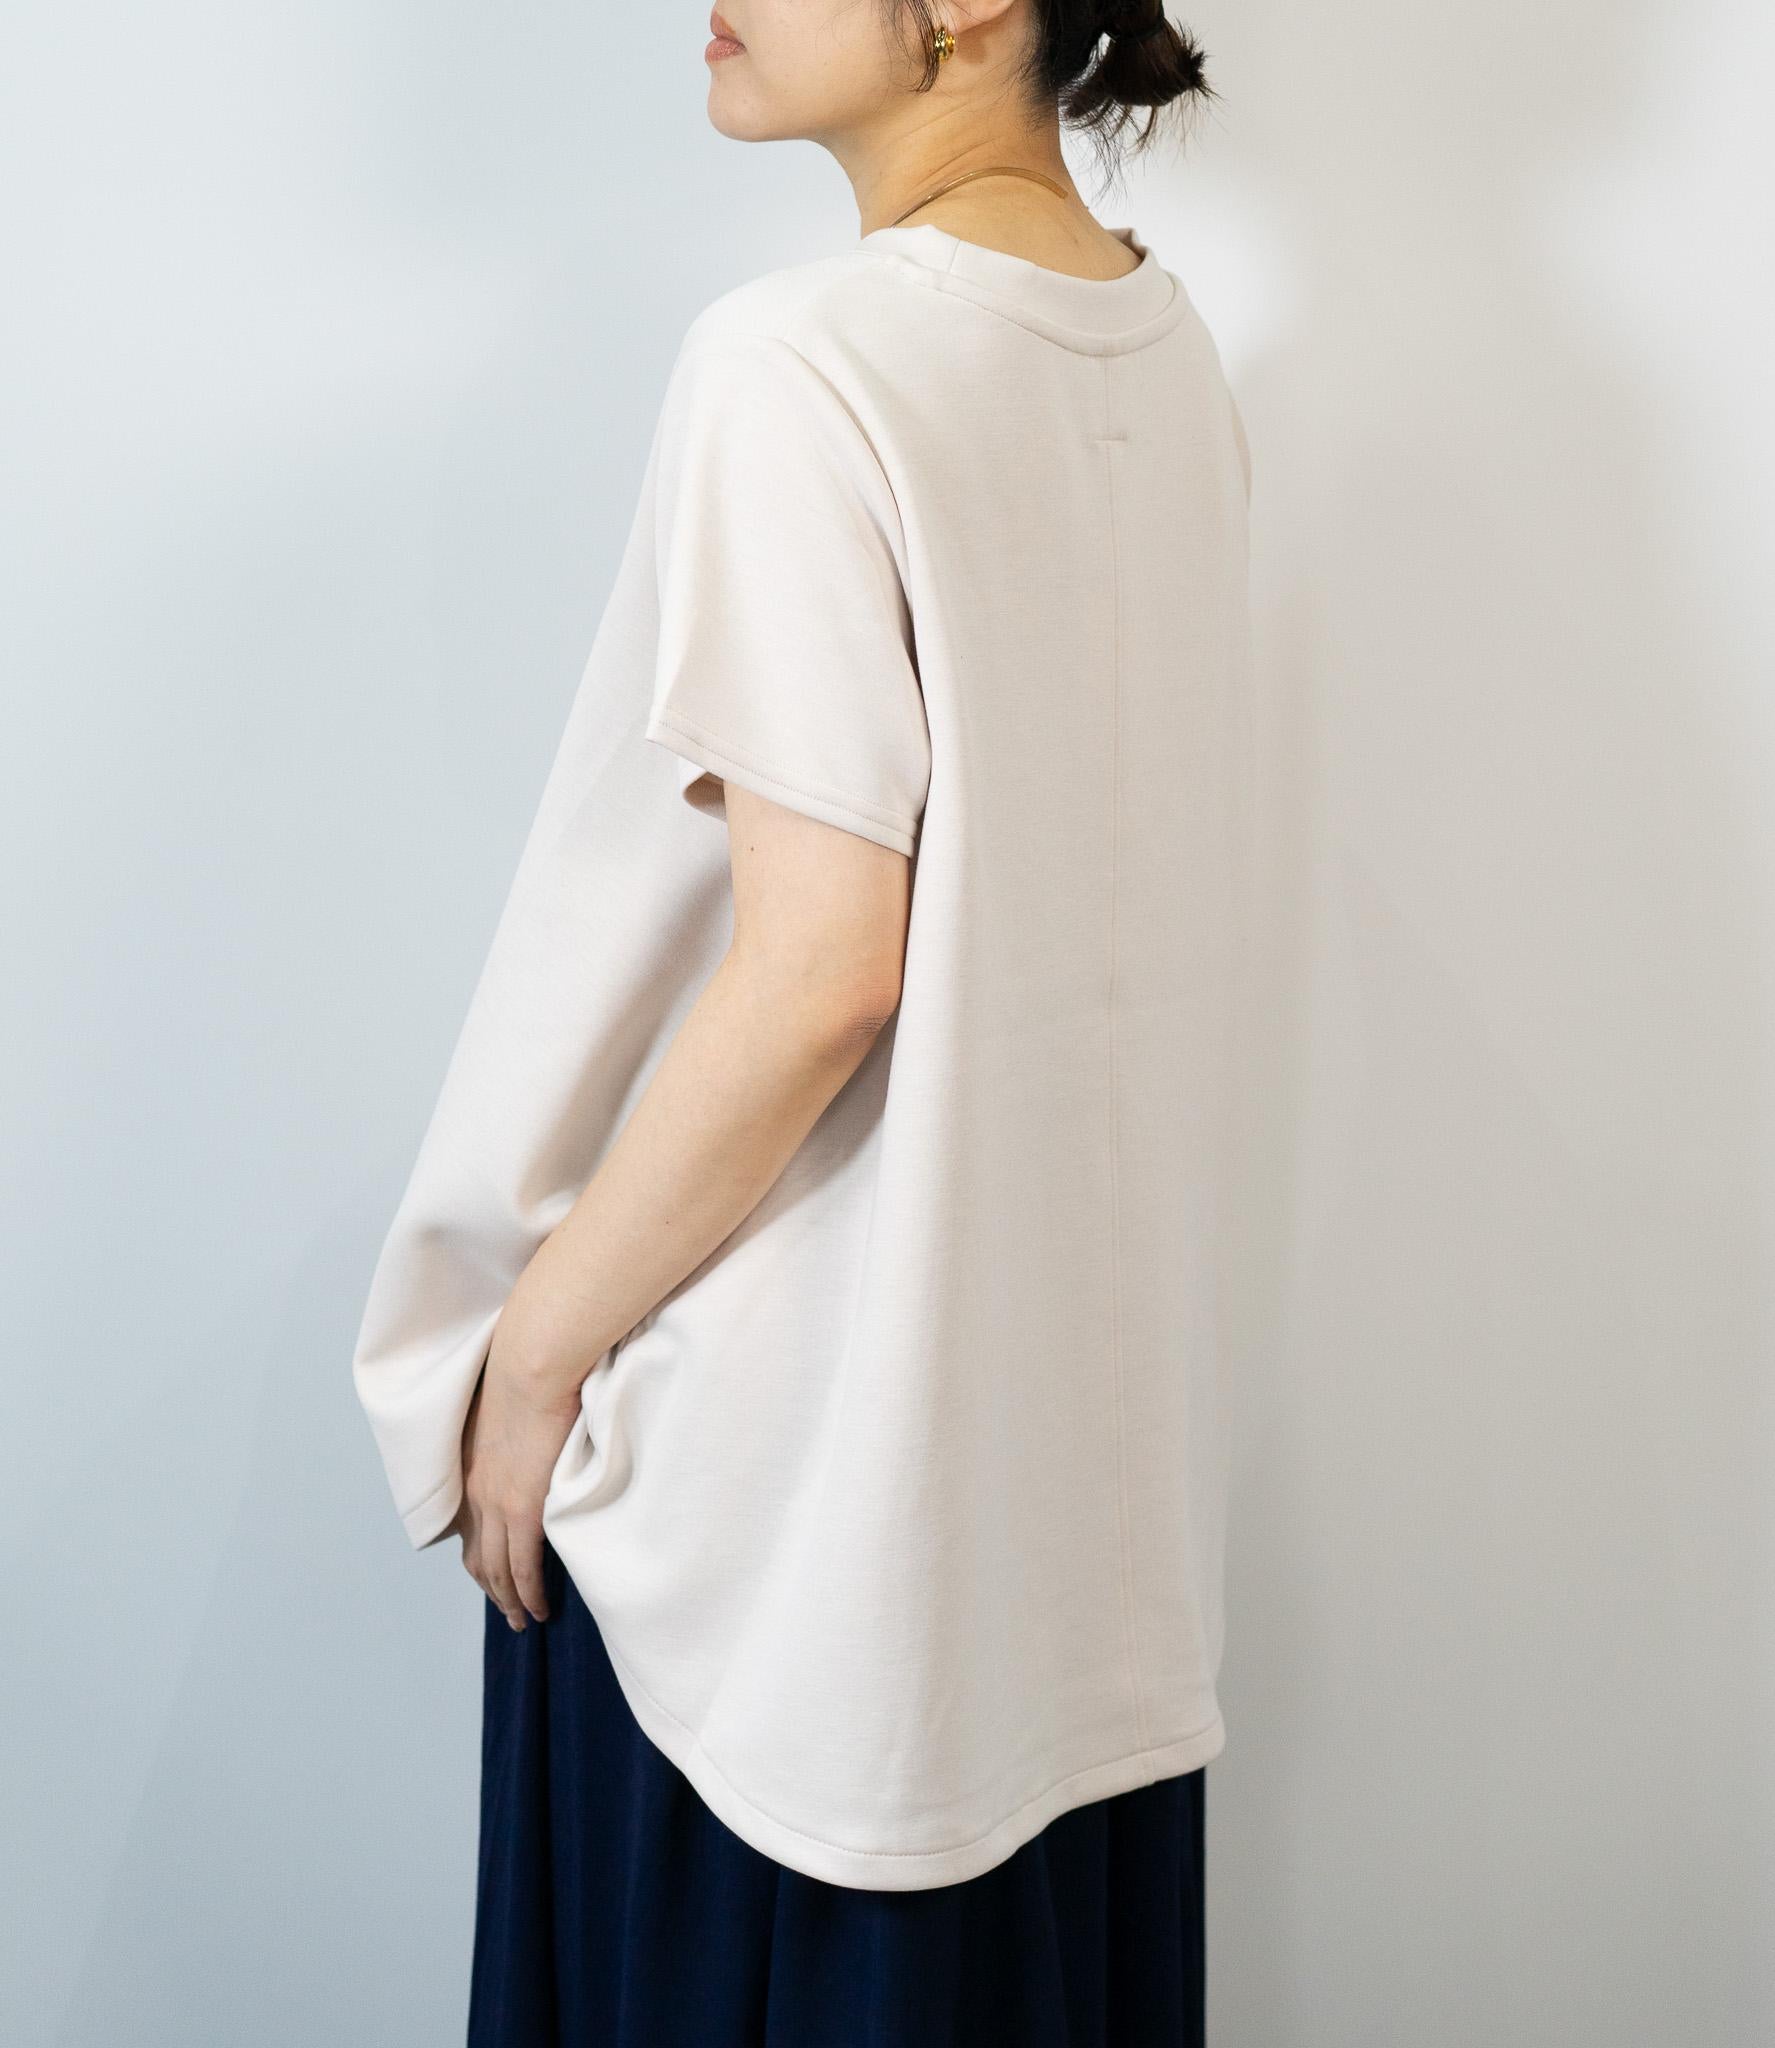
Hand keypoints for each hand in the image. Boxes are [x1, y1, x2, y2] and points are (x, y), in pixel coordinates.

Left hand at [454, 1347, 582, 1629]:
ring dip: (508, 1601)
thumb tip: (538, 1436)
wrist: (532, 1364)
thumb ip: (518, 1431)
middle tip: (508, 1611)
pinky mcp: (523, 1510)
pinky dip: (529, 1594)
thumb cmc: (530, 1373)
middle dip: (491, 1590)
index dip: (481, 1556)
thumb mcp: (512, 1409)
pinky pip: (523, 1568)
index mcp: (472, 1469)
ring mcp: (497, 1505)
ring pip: (495, 1571)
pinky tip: (540, 1609)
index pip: (470, 1528)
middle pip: (477, 1558)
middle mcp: (476, 1493)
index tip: (495, 1574)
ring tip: (524, 1620)